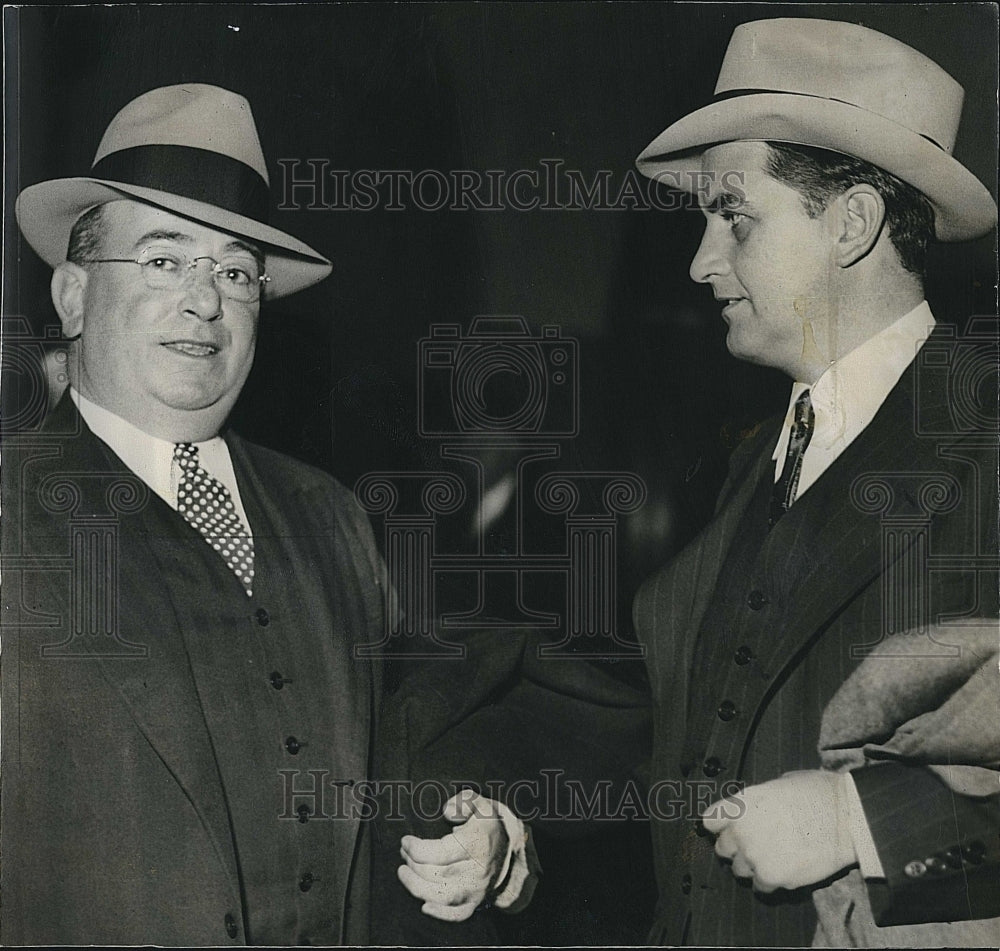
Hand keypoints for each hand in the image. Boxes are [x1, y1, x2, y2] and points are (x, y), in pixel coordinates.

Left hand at [398, 792, 510, 920]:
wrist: (510, 848)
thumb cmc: (488, 824)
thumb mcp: (479, 803)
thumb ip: (463, 802)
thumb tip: (447, 812)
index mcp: (478, 844)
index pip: (441, 852)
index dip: (417, 849)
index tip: (405, 841)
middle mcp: (478, 870)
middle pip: (437, 873)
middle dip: (413, 864)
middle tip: (403, 852)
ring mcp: (477, 889)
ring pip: (443, 896)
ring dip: (417, 887)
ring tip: (403, 872)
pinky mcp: (476, 901)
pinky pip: (458, 914)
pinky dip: (441, 914)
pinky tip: (425, 907)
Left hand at [701, 770, 856, 891]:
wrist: (846, 816)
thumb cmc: (817, 793)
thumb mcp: (779, 784)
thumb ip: (759, 800)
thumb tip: (757, 808)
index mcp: (741, 803)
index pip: (710, 821)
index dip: (719, 826)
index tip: (726, 830)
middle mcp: (741, 830)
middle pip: (722, 848)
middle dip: (736, 848)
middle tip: (753, 847)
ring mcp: (754, 855)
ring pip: (739, 870)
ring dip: (751, 866)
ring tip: (770, 860)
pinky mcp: (771, 876)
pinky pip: (760, 887)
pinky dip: (768, 882)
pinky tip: (781, 873)